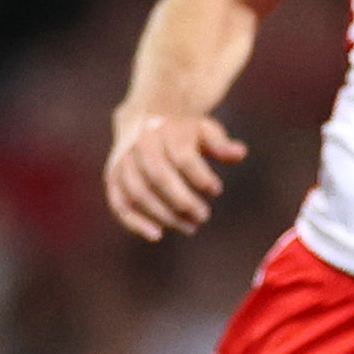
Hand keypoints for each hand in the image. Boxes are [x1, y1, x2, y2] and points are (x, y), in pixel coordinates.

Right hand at [105, 110, 247, 241]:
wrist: (147, 118)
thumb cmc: (184, 131)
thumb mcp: (205, 130)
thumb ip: (221, 144)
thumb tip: (239, 153)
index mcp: (166, 131)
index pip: (182, 157)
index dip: (200, 176)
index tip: (217, 190)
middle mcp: (141, 145)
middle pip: (158, 176)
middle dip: (182, 200)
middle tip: (203, 217)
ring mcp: (124, 161)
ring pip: (139, 192)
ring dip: (163, 215)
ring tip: (190, 228)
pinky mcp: (113, 176)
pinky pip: (119, 202)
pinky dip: (134, 222)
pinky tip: (156, 235)